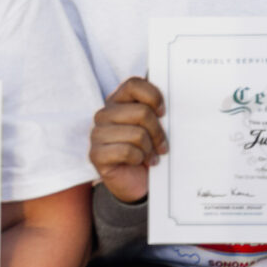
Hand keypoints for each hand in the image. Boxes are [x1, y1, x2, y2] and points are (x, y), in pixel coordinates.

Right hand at [89, 77, 166, 204]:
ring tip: (149, 156)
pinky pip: (126, 151)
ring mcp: (97, 134)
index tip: (163, 113)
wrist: (137, 182)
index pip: (134, 84)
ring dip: (149, 149)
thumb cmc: (147, 150)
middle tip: (162, 146)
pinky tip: (137, 162)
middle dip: (158, 132)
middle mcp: (105, 114)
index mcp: (118, 101)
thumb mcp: (154, 127)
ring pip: (137, 134)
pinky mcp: (95, 154)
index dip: (153, 96)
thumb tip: (171, 107)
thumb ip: (157, 112)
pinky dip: (138, 158)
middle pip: (142, 112)